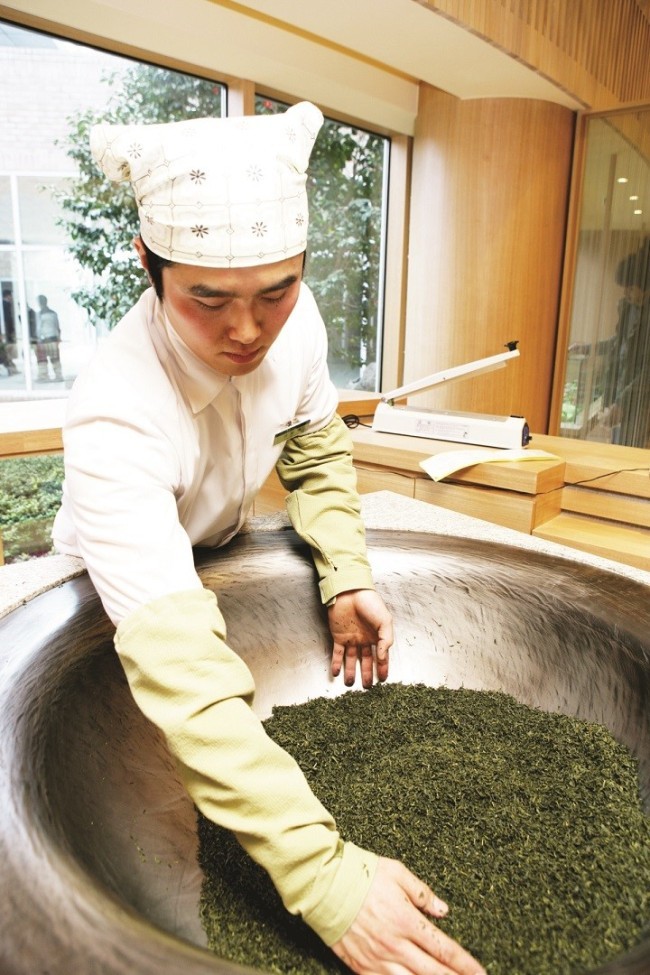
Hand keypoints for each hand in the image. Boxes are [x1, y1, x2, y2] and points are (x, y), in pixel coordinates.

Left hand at [328, 589, 392, 688]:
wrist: (351, 592)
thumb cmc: (370, 603)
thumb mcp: (385, 621)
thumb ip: (386, 640)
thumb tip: (383, 657)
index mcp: (377, 636)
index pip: (381, 656)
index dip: (383, 667)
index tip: (383, 679)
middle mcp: (364, 639)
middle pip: (365, 660)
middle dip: (366, 673)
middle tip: (366, 687)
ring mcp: (351, 638)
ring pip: (351, 659)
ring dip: (350, 671)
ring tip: (350, 684)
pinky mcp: (338, 636)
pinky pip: (337, 653)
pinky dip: (336, 663)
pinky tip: (336, 673)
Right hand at [331, 858, 484, 974]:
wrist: (323, 885)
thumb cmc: (360, 873)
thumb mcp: (397, 872)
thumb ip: (422, 893)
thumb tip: (443, 911)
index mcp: (407, 920)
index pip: (444, 949)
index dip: (465, 964)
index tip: (480, 973)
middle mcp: (395, 944)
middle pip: (433, 972)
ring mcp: (377, 959)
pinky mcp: (360, 966)